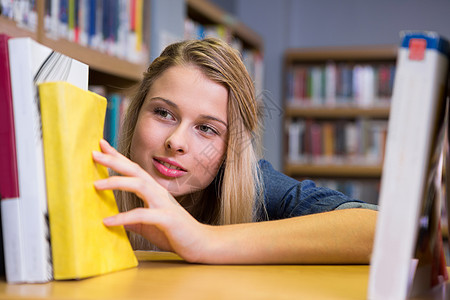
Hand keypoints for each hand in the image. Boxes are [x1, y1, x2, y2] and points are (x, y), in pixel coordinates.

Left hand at [92, 139, 211, 261]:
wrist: (200, 243)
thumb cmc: (175, 232)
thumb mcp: (148, 225)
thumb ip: (134, 221)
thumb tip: (115, 221)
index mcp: (154, 191)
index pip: (133, 170)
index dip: (118, 157)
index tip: (101, 147)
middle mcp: (158, 192)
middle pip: (135, 170)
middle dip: (114, 161)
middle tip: (94, 153)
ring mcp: (163, 203)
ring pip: (139, 184)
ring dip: (117, 182)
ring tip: (96, 184)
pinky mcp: (166, 218)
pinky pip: (142, 214)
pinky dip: (124, 217)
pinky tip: (108, 221)